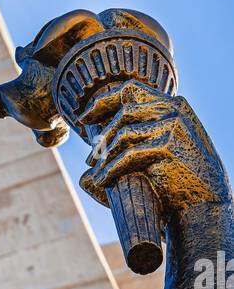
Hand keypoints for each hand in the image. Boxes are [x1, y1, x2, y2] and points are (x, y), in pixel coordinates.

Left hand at [78, 84, 229, 217]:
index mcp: (173, 104)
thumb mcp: (159, 151)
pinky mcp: (168, 145)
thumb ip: (136, 140)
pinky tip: (102, 182)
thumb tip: (90, 153)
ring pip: (123, 134)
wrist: (206, 199)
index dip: (103, 102)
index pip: (131, 89)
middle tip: (90, 160)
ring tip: (95, 173)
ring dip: (104, 157)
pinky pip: (128, 154)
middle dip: (102, 137)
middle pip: (124, 112)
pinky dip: (110, 169)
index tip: (83, 118)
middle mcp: (174, 109)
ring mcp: (173, 125)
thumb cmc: (179, 178)